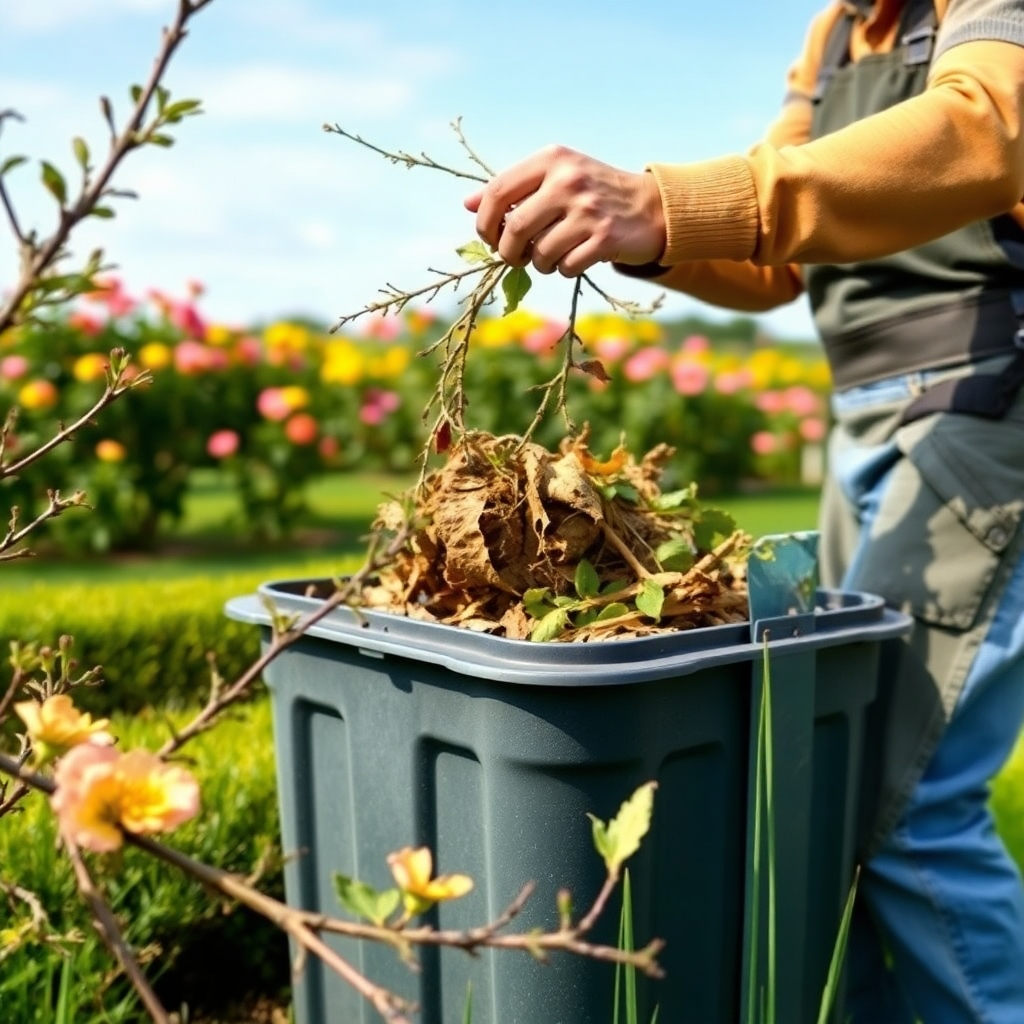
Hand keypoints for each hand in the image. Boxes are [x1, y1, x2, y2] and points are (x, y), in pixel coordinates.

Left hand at [464, 145, 666, 276]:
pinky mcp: (605, 238)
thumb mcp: (554, 178)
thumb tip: (467, 203)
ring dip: (539, 264)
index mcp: (552, 159)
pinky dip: (564, 271)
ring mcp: (589, 210)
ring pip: (539, 253)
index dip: (484, 222)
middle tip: (515, 257)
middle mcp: (569, 180)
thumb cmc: (593, 193)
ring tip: (551, 256)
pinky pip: (566, 267)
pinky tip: (575, 259)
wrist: (650, 207)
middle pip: (514, 229)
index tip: (490, 237)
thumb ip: (513, 189)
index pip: (497, 191)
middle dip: (508, 253)